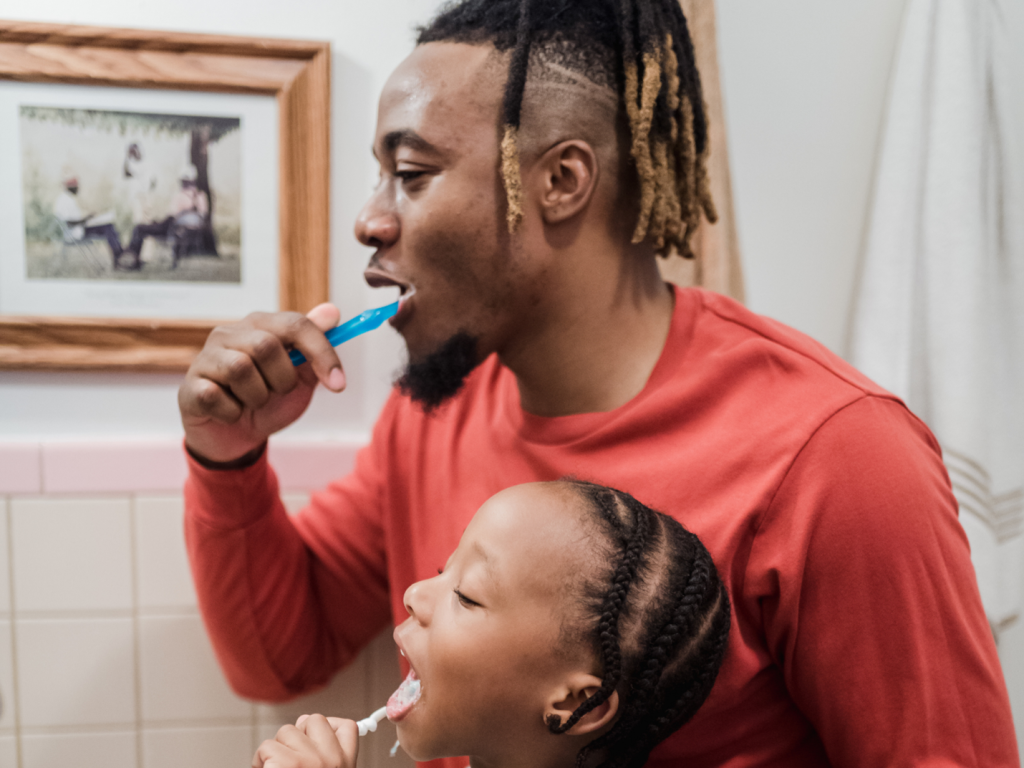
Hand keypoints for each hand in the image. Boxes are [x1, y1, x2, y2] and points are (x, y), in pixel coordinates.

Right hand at [179, 303, 343, 462]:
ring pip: (240, 369)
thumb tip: (332, 311)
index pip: (296, 324)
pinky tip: (231, 412)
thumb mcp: (302, 378)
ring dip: (257, 397)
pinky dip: (233, 413)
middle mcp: (230, 334)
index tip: (338, 384)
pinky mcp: (190, 386)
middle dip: (282, 379)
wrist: (238, 438)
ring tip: (252, 402)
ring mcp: (206, 358)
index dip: (322, 353)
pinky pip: (216, 396)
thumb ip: (316, 347)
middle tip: (276, 392)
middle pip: (266, 345)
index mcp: (261, 326)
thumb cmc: (269, 401)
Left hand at [252, 714, 357, 767]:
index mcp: (346, 765)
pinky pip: (266, 747)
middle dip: (296, 735)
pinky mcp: (287, 764)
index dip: (331, 725)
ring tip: (275, 767)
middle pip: (312, 720)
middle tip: (289, 758)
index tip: (318, 736)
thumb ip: (327, 755)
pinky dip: (259, 760)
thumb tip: (305, 721)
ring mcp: (310, 761)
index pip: (347, 727)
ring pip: (286, 731)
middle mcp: (332, 760)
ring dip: (276, 749)